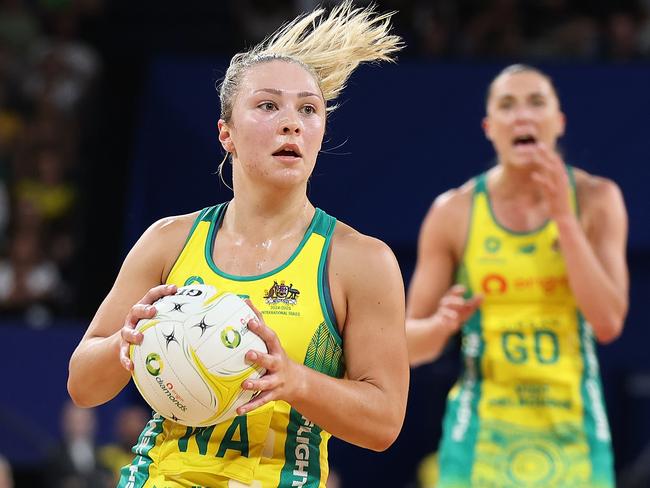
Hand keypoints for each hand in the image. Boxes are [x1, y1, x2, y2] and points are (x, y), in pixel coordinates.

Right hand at [119, 284, 176, 370]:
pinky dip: (125, 359)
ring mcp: (127, 332)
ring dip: (133, 334)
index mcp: (145, 307)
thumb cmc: (151, 327)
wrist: (125, 342)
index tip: (174, 289)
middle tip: (153, 311)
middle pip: (136, 310)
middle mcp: (134, 318)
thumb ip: (176, 315)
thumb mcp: (161, 318)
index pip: (152, 295)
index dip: (162, 290)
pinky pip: (123, 353)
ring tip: (140, 338)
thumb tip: (202, 312)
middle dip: (144, 309)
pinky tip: (131, 365)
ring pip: (127, 331)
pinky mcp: (123, 347)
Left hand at [237, 300, 300, 414]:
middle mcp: (278, 364)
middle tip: (248, 354)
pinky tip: (238, 410)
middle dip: (260, 357)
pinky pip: (261, 401)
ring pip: (266, 383)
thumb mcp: (271, 340)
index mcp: (276, 349)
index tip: (249, 321)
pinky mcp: (273, 394)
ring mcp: (276, 380)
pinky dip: (250, 406)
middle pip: (270, 360)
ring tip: (244, 384)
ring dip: (256, 384)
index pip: (270, 337)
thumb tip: (245, 300)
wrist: (297, 382)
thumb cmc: (277, 356)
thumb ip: (259, 321)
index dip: (260, 329)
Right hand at [433, 285, 481, 335]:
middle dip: (454, 301)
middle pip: (447, 301)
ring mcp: (441, 314)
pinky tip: (454, 325)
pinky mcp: (440, 323)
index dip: (457, 290)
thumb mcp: (466, 309)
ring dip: (450, 313)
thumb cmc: (455, 316)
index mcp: (451, 300)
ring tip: (456, 316)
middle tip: (463, 302)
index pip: (452, 292)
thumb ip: (474, 302)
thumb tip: (483, 295)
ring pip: (444, 311)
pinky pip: (443, 322)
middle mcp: (445, 306)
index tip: (464, 289)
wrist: (442, 328)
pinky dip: (448, 323)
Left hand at [531, 143, 572, 220]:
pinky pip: (548, 186)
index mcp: (562, 178)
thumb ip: (547, 180)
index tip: (541, 145)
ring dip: (544, 163)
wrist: (565, 218)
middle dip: (547, 154)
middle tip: (539, 145)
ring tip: (535, 156)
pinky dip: (541, 180)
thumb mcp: (551, 189)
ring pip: (552, 172)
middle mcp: (562, 181)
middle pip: (555, 163)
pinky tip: (534, 175)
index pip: (556, 162)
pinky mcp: (555, 196)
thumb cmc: (557, 204)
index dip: (549, 153)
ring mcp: (559, 187)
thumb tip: (539, 172)